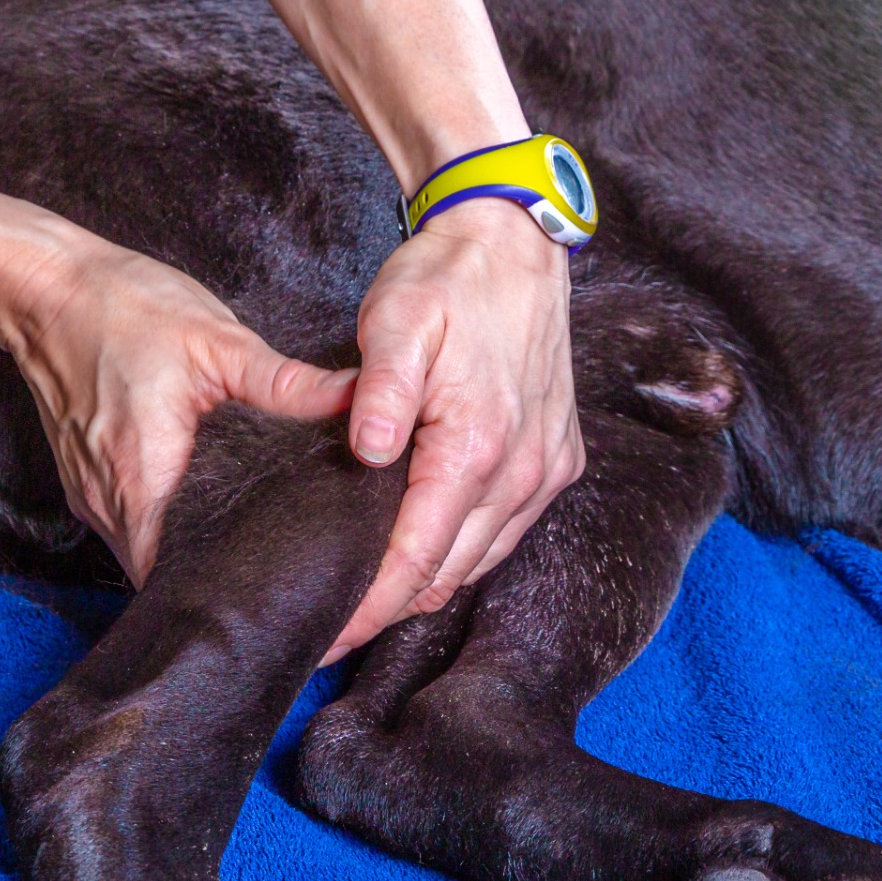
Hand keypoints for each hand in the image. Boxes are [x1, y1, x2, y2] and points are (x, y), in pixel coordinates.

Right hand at [7, 236, 356, 584]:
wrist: (45, 290)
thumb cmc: (124, 309)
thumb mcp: (215, 340)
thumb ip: (284, 383)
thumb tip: (356, 401)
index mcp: (142, 478)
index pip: (178, 576)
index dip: (224, 586)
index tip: (271, 581)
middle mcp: (108, 501)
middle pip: (162, 574)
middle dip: (214, 574)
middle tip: (276, 564)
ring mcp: (90, 496)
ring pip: (143, 553)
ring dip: (187, 551)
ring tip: (248, 540)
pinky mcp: (84, 482)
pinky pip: (129, 525)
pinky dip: (163, 525)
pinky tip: (204, 505)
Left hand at [323, 198, 582, 662]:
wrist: (514, 241)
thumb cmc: (446, 278)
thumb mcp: (395, 320)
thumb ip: (379, 390)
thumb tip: (365, 451)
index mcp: (478, 446)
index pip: (417, 557)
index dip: (369, 607)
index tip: (325, 639)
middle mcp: (523, 471)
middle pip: (449, 575)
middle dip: (389, 610)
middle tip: (330, 635)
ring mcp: (546, 469)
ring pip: (480, 562)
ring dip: (427, 587)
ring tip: (367, 606)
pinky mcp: (556, 460)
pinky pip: (505, 534)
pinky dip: (463, 555)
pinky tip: (422, 557)